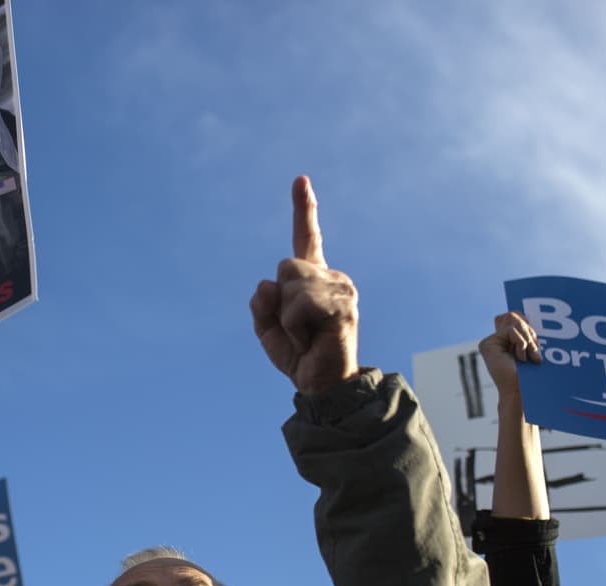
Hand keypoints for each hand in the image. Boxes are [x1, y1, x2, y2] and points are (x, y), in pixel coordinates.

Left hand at [250, 176, 358, 394]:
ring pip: (292, 283)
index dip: (304, 209)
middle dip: (280, 299)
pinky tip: (310, 339)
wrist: (322, 385)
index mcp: (313, 278)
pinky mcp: (343, 305)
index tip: (301, 179)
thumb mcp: (268, 327)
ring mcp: (341, 289)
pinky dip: (294, 325)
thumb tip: (267, 282)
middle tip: (298, 328)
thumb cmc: (298, 356)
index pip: (307, 238)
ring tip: (305, 336)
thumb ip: (262, 302)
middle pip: (286, 264)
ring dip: (287, 317)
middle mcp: (332, 278)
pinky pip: (300, 303)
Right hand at [478, 311, 540, 398]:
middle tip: (534, 353)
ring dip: (527, 340)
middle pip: (514, 315)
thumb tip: (514, 312)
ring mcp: (490, 342)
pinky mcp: (487, 345)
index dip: (526, 323)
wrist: (522, 391)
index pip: (515, 315)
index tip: (534, 340)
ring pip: (514, 321)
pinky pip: (510, 331)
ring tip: (528, 358)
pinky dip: (521, 343)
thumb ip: (523, 330)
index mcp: (506, 339)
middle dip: (530, 332)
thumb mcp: (531, 346)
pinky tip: (519, 358)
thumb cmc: (531, 374)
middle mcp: (496, 339)